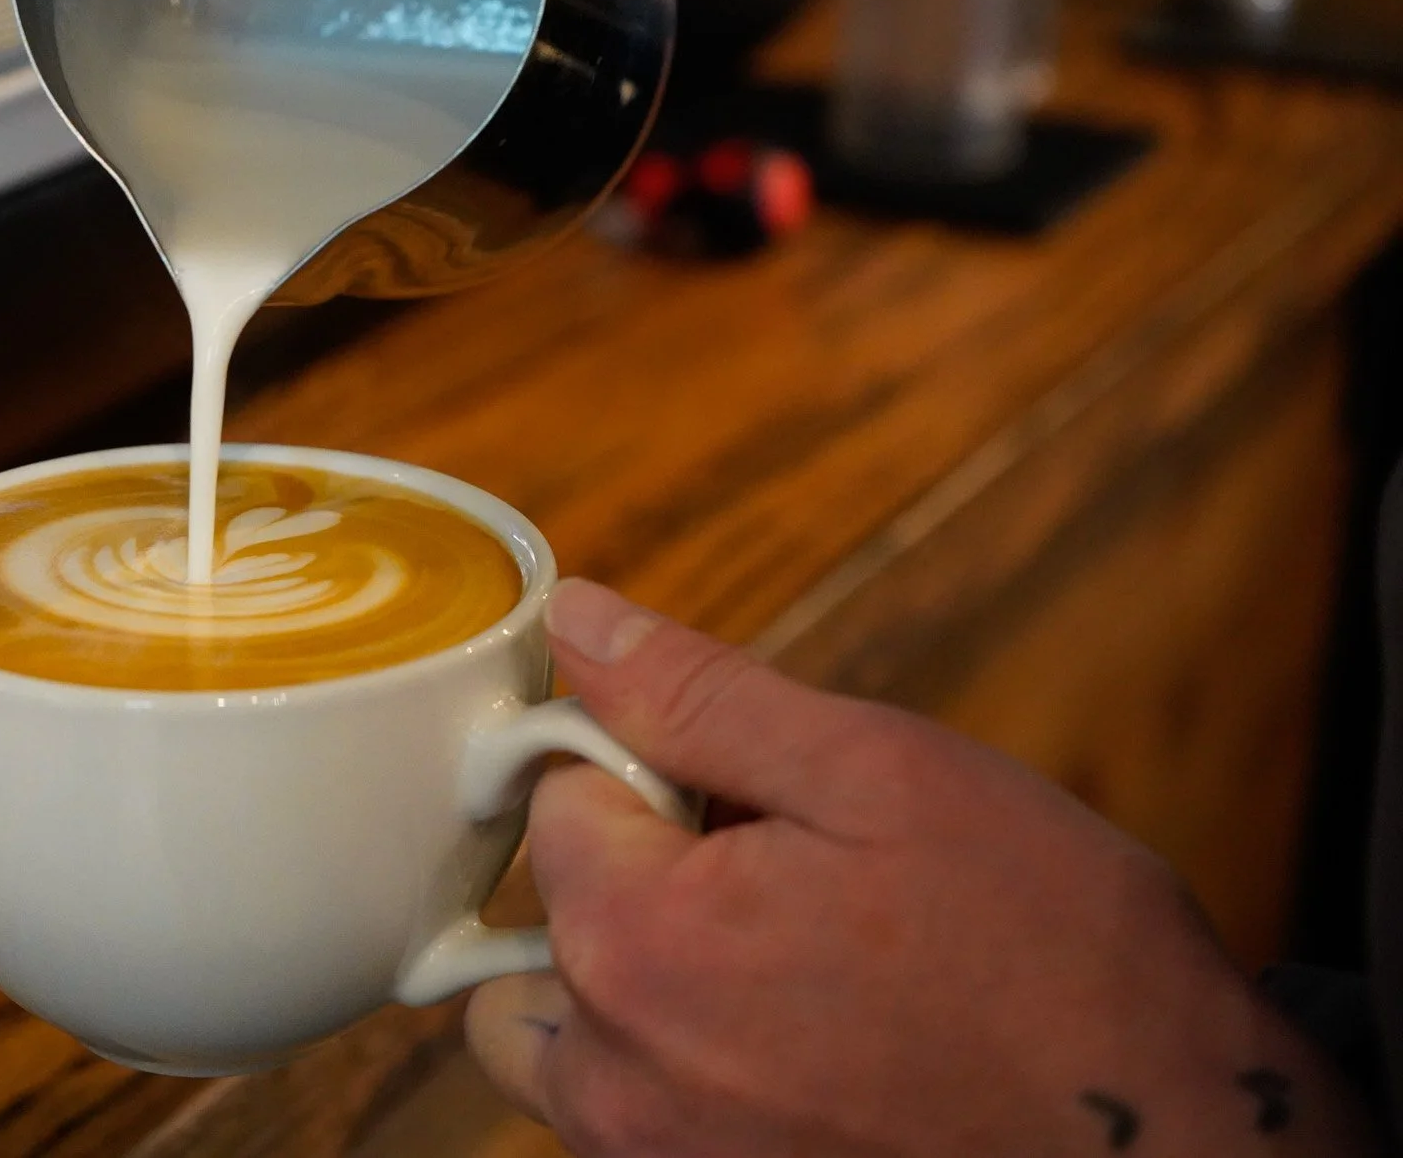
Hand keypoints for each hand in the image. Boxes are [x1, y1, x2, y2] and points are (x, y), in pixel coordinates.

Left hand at [466, 580, 1379, 1156]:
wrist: (1176, 1148)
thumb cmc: (1054, 961)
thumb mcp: (880, 774)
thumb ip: (697, 698)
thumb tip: (575, 621)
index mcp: (637, 942)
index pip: (555, 800)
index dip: (654, 771)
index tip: (755, 797)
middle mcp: (614, 1076)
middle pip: (551, 920)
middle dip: (640, 878)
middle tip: (789, 886)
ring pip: (568, 1032)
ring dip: (641, 982)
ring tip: (794, 972)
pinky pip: (631, 1114)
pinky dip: (684, 1068)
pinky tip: (808, 1048)